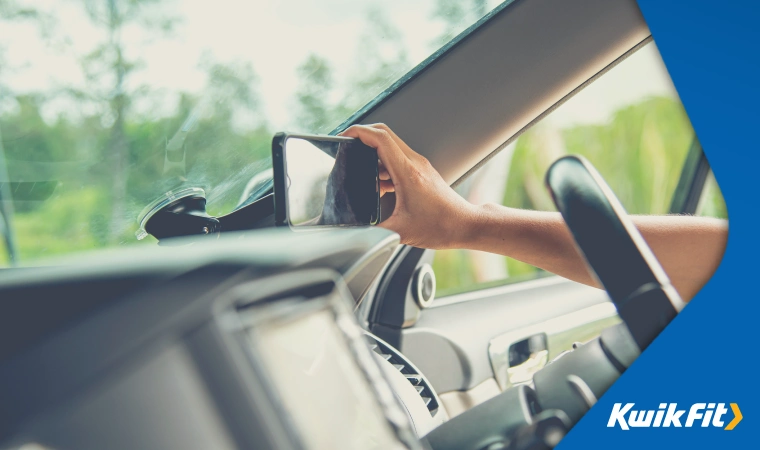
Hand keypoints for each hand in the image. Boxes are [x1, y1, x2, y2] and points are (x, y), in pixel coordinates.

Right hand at [340, 124, 477, 248]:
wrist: (465, 225)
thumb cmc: (442, 226)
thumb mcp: (401, 232)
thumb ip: (375, 232)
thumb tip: (357, 232)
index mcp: (408, 172)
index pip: (380, 138)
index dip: (358, 132)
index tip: (344, 137)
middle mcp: (414, 163)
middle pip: (384, 134)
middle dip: (362, 137)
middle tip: (347, 149)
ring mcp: (419, 165)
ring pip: (391, 146)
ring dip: (373, 152)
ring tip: (361, 170)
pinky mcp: (421, 172)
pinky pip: (397, 158)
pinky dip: (383, 165)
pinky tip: (379, 185)